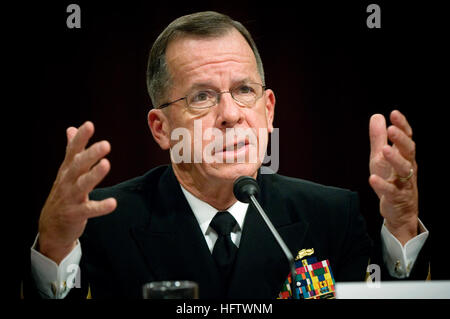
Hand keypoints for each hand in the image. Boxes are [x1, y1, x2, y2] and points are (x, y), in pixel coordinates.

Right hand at [38, 121, 116, 263]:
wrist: (51, 227)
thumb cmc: (63, 194)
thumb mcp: (66, 171)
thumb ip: (71, 150)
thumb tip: (71, 129)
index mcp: (67, 170)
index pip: (73, 151)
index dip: (80, 138)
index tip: (89, 124)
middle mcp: (67, 181)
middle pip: (78, 165)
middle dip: (91, 154)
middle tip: (106, 144)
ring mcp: (70, 198)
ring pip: (82, 185)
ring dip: (94, 175)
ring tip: (107, 164)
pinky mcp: (76, 214)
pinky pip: (89, 210)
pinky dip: (100, 207)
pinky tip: (113, 203)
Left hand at [369, 110, 418, 244]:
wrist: (400, 211)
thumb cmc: (391, 180)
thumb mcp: (380, 157)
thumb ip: (378, 138)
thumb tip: (377, 116)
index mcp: (405, 156)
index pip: (406, 138)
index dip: (402, 126)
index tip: (394, 113)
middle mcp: (408, 167)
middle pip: (409, 151)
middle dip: (401, 140)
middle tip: (391, 129)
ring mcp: (404, 183)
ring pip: (404, 170)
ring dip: (395, 159)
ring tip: (384, 150)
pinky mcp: (397, 198)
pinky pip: (391, 191)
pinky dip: (382, 185)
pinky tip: (372, 178)